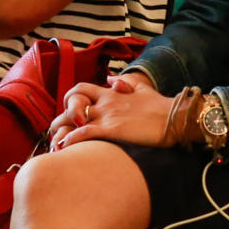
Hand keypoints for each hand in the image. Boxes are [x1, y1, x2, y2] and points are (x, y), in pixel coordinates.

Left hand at [48, 77, 172, 150]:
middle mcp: (105, 101)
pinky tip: (64, 148)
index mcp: (110, 93)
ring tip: (55, 145)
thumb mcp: (141, 89)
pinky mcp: (111, 130)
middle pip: (71, 102)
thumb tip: (110, 80)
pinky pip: (83, 133)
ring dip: (61, 131)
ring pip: (72, 118)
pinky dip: (70, 140)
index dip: (70, 100)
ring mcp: (107, 115)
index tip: (68, 113)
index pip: (81, 89)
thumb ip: (124, 83)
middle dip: (60, 117)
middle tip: (56, 132)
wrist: (174, 117)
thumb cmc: (160, 106)